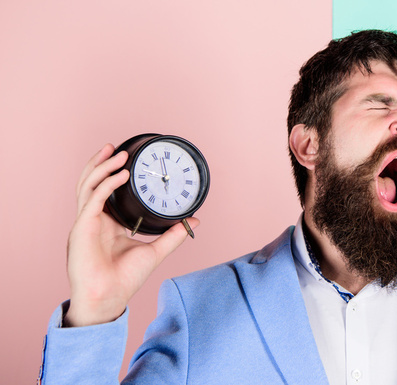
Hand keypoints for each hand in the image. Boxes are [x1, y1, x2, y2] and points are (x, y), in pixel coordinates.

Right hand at [64, 144, 197, 326]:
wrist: (109, 298)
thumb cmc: (125, 279)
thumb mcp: (155, 251)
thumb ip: (173, 234)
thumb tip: (194, 220)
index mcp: (106, 224)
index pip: (105, 192)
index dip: (112, 174)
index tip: (126, 159)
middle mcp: (93, 220)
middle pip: (91, 183)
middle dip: (101, 163)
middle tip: (115, 146)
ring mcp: (85, 223)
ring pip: (88, 186)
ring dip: (102, 167)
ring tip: (117, 152)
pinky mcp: (82, 228)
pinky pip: (93, 199)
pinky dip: (106, 184)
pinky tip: (120, 175)